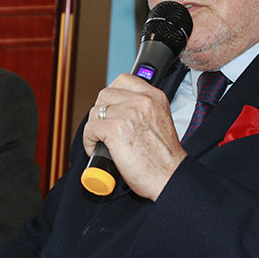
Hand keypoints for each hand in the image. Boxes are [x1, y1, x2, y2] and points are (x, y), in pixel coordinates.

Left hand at [83, 73, 186, 200]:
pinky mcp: (114, 129)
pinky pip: (90, 128)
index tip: (110, 107)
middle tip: (103, 126)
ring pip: (95, 111)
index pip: (123, 80)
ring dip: (94, 126)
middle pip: (105, 94)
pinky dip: (88, 140)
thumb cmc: (165, 158)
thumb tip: (119, 109)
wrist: (170, 177)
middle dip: (100, 111)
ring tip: (99, 140)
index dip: (112, 94)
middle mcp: (142, 101)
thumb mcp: (161, 121)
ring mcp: (128, 113)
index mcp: (155, 97)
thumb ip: (144, 109)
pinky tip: (95, 149)